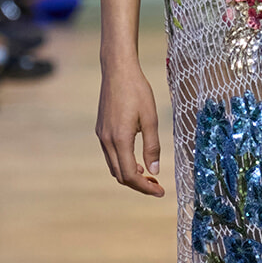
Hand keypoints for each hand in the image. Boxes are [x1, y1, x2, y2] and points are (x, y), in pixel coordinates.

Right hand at [96, 58, 163, 195]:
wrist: (117, 70)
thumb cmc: (137, 91)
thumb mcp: (150, 118)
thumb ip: (152, 146)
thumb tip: (155, 170)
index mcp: (120, 139)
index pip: (130, 175)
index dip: (145, 187)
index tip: (160, 192)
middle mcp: (107, 140)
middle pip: (120, 175)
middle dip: (139, 185)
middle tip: (157, 186)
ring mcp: (101, 135)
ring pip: (114, 166)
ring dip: (130, 175)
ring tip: (149, 174)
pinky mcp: (101, 129)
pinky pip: (110, 155)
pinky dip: (123, 163)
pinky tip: (136, 159)